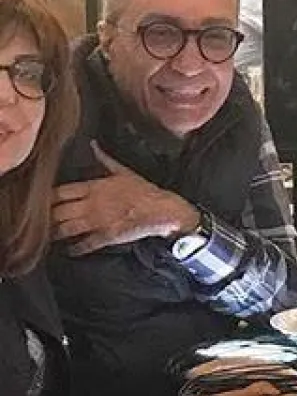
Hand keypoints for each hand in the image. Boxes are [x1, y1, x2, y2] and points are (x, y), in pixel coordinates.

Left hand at [51, 143, 198, 255]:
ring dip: (55, 233)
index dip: (47, 197)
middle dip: (46, 217)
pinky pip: (85, 244)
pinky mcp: (106, 236)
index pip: (61, 192)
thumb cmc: (145, 191)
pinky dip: (76, 248)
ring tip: (48, 236)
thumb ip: (105, 159)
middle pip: (58, 212)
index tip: (40, 201)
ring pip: (66, 229)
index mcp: (94, 188)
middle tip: (37, 222)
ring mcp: (97, 222)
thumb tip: (93, 145)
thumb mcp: (124, 171)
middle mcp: (91, 205)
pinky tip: (69, 250)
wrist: (162, 210)